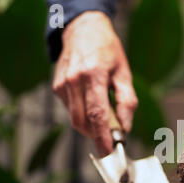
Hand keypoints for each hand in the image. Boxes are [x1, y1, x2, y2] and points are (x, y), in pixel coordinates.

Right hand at [52, 11, 136, 155]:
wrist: (82, 31)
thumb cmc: (108, 52)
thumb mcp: (124, 73)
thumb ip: (126, 102)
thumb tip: (125, 127)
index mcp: (94, 74)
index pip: (97, 113)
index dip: (102, 136)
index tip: (109, 151)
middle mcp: (74, 80)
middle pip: (83, 121)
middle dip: (97, 136)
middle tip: (111, 139)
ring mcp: (62, 84)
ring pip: (75, 119)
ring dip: (90, 127)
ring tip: (105, 119)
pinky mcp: (57, 88)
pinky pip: (71, 110)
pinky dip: (83, 115)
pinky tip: (92, 105)